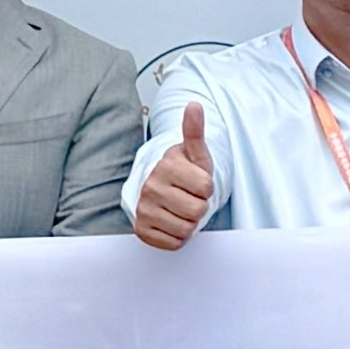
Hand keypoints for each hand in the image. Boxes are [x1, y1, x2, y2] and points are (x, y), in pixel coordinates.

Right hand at [129, 104, 215, 249]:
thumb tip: (194, 106)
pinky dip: (178, 236)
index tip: (197, 182)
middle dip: (199, 206)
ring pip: (186, 229)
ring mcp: (144, 209)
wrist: (162, 189)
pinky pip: (174, 243)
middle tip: (189, 197)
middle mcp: (151, 187)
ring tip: (181, 208)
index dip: (208, 187)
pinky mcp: (141, 230)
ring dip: (189, 222)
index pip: (207, 187)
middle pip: (198, 210)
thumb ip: (195, 131)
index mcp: (167, 166)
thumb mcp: (196, 153)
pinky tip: (172, 221)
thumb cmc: (185, 172)